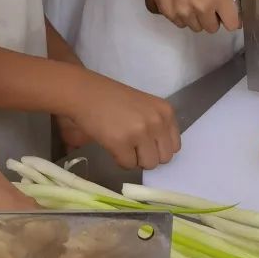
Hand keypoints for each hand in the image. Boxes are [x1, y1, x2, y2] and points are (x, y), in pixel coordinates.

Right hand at [62, 68, 181, 170]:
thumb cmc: (112, 98)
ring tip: (121, 143)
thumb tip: (159, 152)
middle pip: (164, 159)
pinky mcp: (121, 143)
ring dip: (135, 159)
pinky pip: (128, 165)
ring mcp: (139, 133)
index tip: (145, 142)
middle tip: (132, 145)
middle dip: (148, 156)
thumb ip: (156, 125)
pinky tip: (111, 144)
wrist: (84, 92)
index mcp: (165, 111)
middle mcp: (156, 122)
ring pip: (148, 164)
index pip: (174, 146)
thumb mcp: (144, 106)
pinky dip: (119, 160)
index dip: (158, 148)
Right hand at [145, 0, 240, 33]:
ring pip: (196, 27)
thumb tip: (236, 8)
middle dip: (211, 19)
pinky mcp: (170, 14)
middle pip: (212, 29)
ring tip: (190, 2)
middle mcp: (203, 7)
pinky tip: (179, 2)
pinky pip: (181, 23)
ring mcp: (185, 12)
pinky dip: (182, 16)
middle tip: (205, 6)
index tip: (225, 15)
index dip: (229, 20)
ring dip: (196, 19)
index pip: (232, 25)